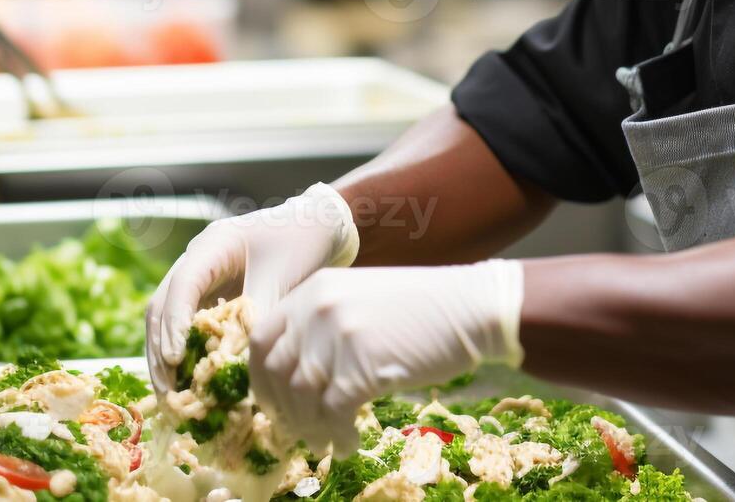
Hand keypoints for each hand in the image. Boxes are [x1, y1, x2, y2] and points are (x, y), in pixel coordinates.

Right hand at [146, 183, 358, 391]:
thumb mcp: (283, 276)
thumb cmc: (302, 240)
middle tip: (168, 387)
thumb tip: (240, 362)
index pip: (183, 285)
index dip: (175, 322)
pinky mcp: (213, 294)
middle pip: (163, 303)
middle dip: (161, 346)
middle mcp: (198, 259)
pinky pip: (190, 323)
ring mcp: (202, 276)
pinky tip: (192, 378)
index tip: (176, 358)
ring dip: (167, 353)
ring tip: (173, 391)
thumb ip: (259, 313)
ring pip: (169, 316)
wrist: (319, 224)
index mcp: (213, 245)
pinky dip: (188, 350)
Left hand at [249, 260, 524, 455]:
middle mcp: (317, 307)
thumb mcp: (360, 300)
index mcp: (313, 290)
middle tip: (298, 431)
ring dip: (309, 427)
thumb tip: (293, 377)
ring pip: (300, 395)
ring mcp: (338, 335)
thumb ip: (322, 326)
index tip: (274, 404)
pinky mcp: (363, 364)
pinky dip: (337, 435)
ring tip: (325, 442)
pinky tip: (350, 444)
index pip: (261, 338)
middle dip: (282, 409)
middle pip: (275, 370)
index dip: (262, 378)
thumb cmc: (422, 310)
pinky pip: (333, 412)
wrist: (472, 308)